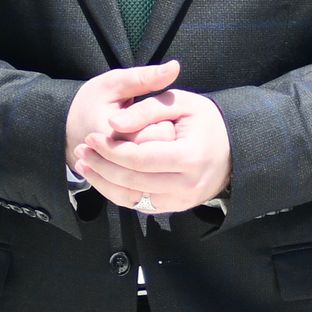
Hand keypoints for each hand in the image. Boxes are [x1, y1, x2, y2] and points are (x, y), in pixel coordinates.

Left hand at [73, 62, 232, 214]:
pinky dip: (117, 192)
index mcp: (191, 157)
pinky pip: (139, 204)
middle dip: (102, 166)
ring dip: (103, 182)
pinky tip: (101, 176)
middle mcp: (187, 185)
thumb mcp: (181, 102)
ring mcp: (181, 201)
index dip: (111, 149)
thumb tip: (113, 124)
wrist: (231, 148)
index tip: (90, 137)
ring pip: (132, 198)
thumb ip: (146, 109)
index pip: (140, 158)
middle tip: (81, 150)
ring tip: (84, 164)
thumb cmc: (205, 120)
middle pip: (132, 180)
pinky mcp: (174, 208)